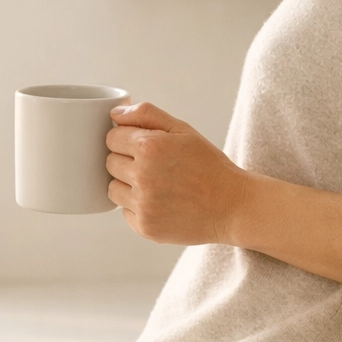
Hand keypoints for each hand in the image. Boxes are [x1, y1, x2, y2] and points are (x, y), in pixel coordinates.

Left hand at [105, 101, 248, 243]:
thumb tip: (114, 114)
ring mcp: (142, 205)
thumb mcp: (183, 130)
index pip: (112, 138)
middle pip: (109, 163)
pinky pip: (125, 212)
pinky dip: (138, 207)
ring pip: (112, 189)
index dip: (127, 140)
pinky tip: (161, 203)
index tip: (144, 146)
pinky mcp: (145, 227)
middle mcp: (142, 177)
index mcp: (149, 147)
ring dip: (128, 186)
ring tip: (156, 185)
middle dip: (127, 162)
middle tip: (155, 167)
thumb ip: (146, 115)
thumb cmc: (208, 165)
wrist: (232, 206)